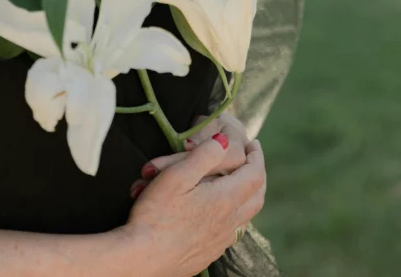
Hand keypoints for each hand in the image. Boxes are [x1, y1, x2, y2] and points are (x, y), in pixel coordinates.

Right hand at [126, 138, 265, 276]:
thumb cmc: (155, 216)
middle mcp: (230, 221)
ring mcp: (222, 239)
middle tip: (252, 161)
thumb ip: (203, 156)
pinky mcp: (211, 252)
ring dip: (250, 195)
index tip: (254, 144)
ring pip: (248, 215)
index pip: (255, 174)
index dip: (257, 156)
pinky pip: (235, 230)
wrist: (143, 259)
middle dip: (258, 174)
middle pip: (258, 195)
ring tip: (241, 183)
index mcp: (225, 199)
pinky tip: (224, 213)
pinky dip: (238, 214)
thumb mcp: (175, 176)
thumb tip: (225, 141)